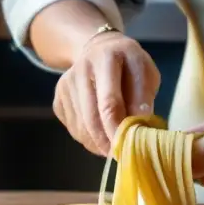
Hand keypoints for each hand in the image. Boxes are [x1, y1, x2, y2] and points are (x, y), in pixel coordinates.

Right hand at [53, 32, 160, 156]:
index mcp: (107, 58)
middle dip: (108, 141)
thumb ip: (143, 96)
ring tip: (114, 146)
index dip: (118, 129)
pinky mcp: (58, 98)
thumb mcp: (145, 72)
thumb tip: (139, 124)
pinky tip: (101, 136)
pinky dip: (89, 139)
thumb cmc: (129, 65)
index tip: (129, 146)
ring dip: (99, 144)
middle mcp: (80, 69)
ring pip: (80, 127)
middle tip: (122, 155)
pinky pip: (73, 128)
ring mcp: (66, 85)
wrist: (98, 49)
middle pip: (91, 117)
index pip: (109, 102)